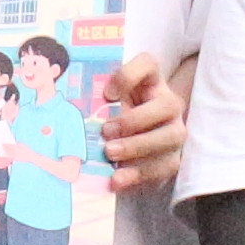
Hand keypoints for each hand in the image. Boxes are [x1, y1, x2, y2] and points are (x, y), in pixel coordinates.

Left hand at [97, 53, 188, 192]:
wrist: (132, 143)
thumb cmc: (114, 116)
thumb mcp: (105, 103)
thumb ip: (94, 100)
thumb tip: (70, 109)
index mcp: (150, 81)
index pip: (148, 64)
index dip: (129, 76)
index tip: (107, 93)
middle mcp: (168, 103)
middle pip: (167, 105)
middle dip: (135, 120)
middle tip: (106, 131)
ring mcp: (175, 130)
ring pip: (171, 137)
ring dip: (138, 147)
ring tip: (110, 154)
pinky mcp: (173, 157)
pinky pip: (165, 167)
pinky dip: (139, 174)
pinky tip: (117, 179)